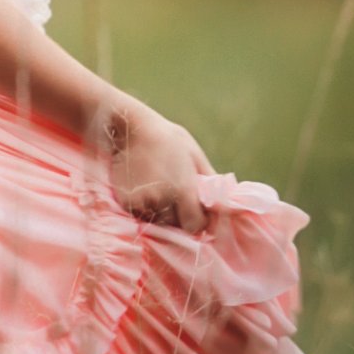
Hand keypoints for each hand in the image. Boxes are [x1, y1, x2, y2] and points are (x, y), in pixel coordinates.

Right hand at [108, 109, 213, 234]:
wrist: (130, 128)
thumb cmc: (167, 139)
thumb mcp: (194, 155)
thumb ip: (210, 180)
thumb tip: (226, 202)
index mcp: (184, 189)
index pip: (195, 225)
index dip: (197, 221)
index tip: (194, 211)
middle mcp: (164, 199)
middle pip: (175, 224)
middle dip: (177, 216)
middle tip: (173, 195)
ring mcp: (143, 202)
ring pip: (157, 220)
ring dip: (159, 212)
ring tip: (157, 189)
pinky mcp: (127, 202)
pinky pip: (140, 215)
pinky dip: (143, 208)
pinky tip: (142, 189)